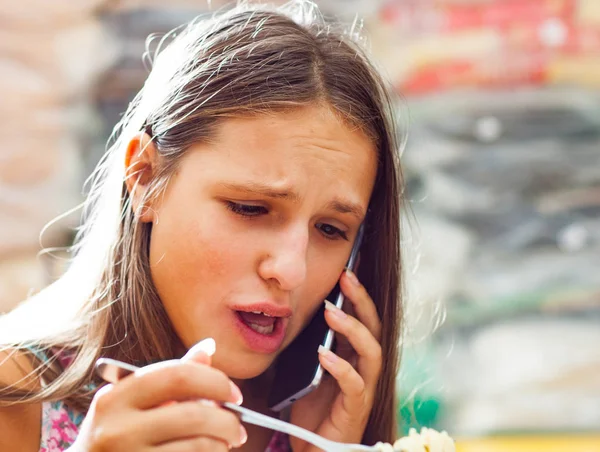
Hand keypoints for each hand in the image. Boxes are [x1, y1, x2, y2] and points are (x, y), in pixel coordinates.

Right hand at [72, 341, 246, 450]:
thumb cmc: (112, 436)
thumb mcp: (130, 403)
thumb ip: (170, 377)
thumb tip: (208, 348)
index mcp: (115, 397)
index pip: (178, 375)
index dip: (215, 381)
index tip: (233, 393)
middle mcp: (116, 429)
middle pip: (194, 415)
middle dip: (227, 420)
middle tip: (238, 426)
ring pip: (198, 446)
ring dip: (222, 444)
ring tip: (227, 444)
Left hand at [290, 269, 382, 450]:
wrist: (310, 446)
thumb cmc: (309, 406)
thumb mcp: (306, 366)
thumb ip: (310, 342)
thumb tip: (297, 311)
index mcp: (352, 354)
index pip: (361, 318)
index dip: (356, 295)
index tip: (345, 271)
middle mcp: (363, 367)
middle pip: (373, 327)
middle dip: (361, 300)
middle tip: (346, 278)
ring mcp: (363, 387)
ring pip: (371, 352)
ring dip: (353, 329)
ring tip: (332, 312)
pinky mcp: (355, 408)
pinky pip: (354, 384)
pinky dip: (340, 367)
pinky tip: (324, 354)